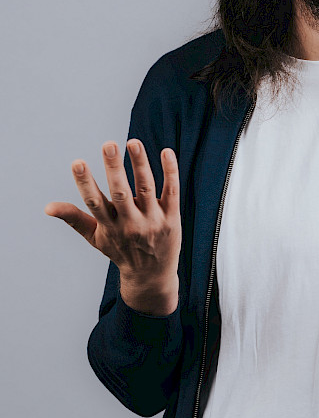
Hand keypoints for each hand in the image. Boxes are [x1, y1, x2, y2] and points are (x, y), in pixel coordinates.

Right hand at [45, 139, 180, 314]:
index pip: (94, 202)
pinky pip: (171, 191)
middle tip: (108, 144)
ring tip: (133, 142)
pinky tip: (166, 152)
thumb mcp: (95, 238)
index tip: (77, 162)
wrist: (152, 275)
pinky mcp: (172, 217)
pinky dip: (170, 172)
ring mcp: (152, 220)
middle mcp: (130, 223)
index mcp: (109, 226)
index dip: (85, 183)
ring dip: (140, 163)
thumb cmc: (120, 251)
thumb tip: (47, 207)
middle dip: (113, 169)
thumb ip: (74, 219)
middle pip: (121, 192)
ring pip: (146, 187)